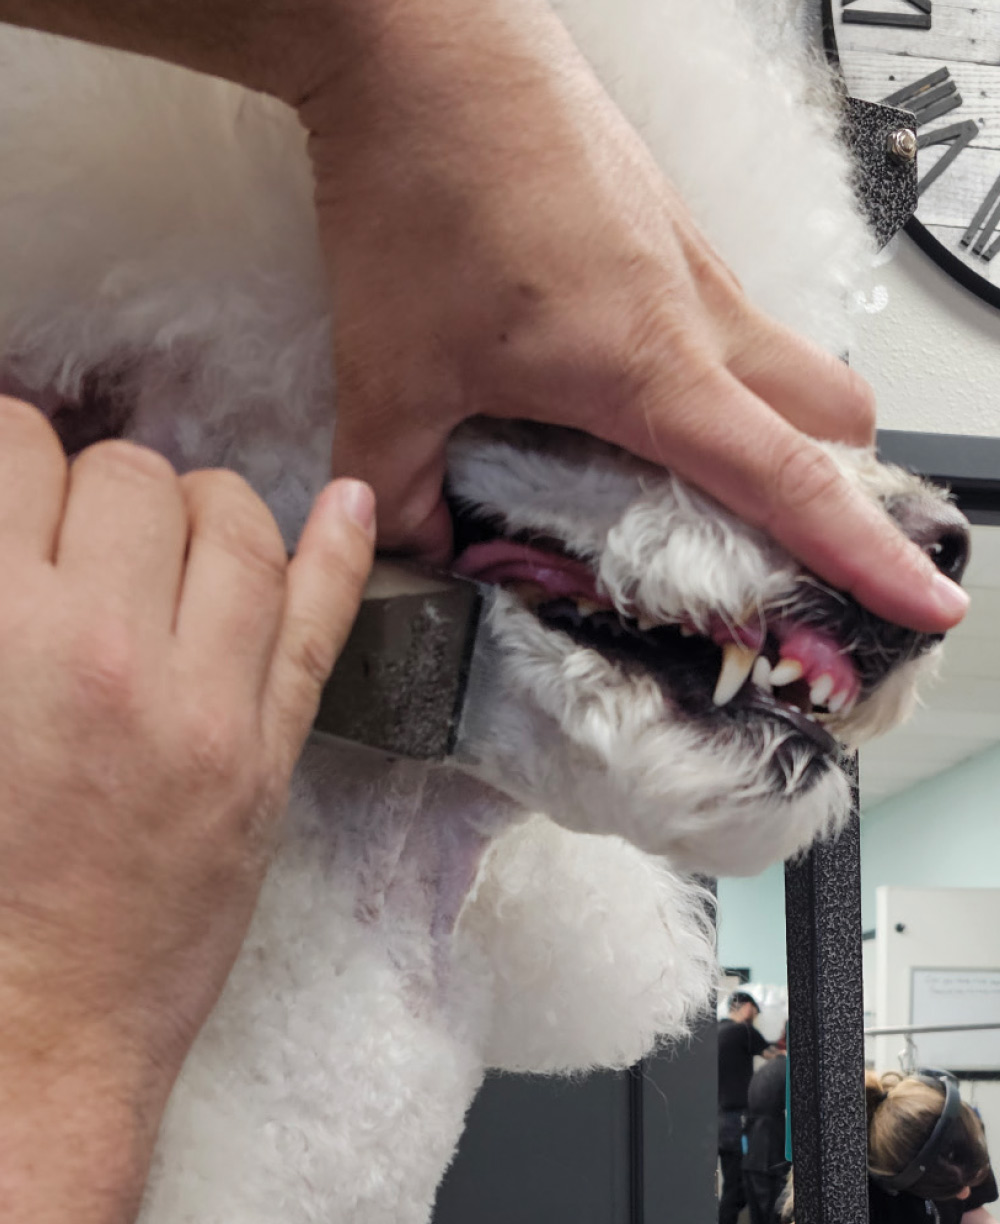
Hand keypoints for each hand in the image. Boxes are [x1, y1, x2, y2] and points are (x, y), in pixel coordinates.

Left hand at [0, 0, 967, 635]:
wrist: (418, 44)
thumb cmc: (420, 192)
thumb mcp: (389, 376)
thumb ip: (398, 485)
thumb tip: (416, 538)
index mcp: (651, 366)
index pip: (790, 483)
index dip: (866, 555)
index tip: (925, 600)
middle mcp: (698, 310)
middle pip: (832, 415)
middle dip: (838, 484)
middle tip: (792, 538)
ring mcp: (689, 257)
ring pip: (785, 357)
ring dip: (771, 420)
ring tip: (692, 469)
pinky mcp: (663, 222)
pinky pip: (725, 311)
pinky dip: (711, 365)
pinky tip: (623, 379)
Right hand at [0, 397, 373, 1219]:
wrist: (30, 1032)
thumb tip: (16, 531)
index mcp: (3, 635)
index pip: (20, 458)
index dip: (11, 453)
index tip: (14, 479)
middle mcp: (113, 651)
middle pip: (134, 479)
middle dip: (98, 484)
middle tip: (79, 530)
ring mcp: (211, 701)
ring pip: (236, 527)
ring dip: (201, 504)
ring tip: (172, 525)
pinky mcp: (269, 753)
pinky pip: (321, 627)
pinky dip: (338, 554)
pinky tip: (347, 501)